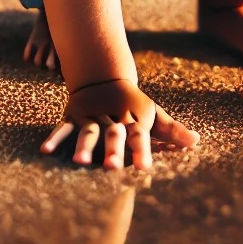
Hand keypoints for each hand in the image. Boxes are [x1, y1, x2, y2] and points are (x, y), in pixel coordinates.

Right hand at [41, 78, 199, 170]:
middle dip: (113, 150)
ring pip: (88, 133)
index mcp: (133, 119)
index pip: (139, 136)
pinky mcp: (73, 118)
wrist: (104, 76)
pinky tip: (45, 151)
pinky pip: (62, 128)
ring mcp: (91, 118)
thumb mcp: (154, 114)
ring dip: (85, 146)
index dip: (142, 150)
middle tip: (113, 167)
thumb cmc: (133, 104)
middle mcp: (112, 119)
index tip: (144, 167)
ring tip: (81, 161)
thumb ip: (172, 130)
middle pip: (114, 135)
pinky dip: (55, 138)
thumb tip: (197, 142)